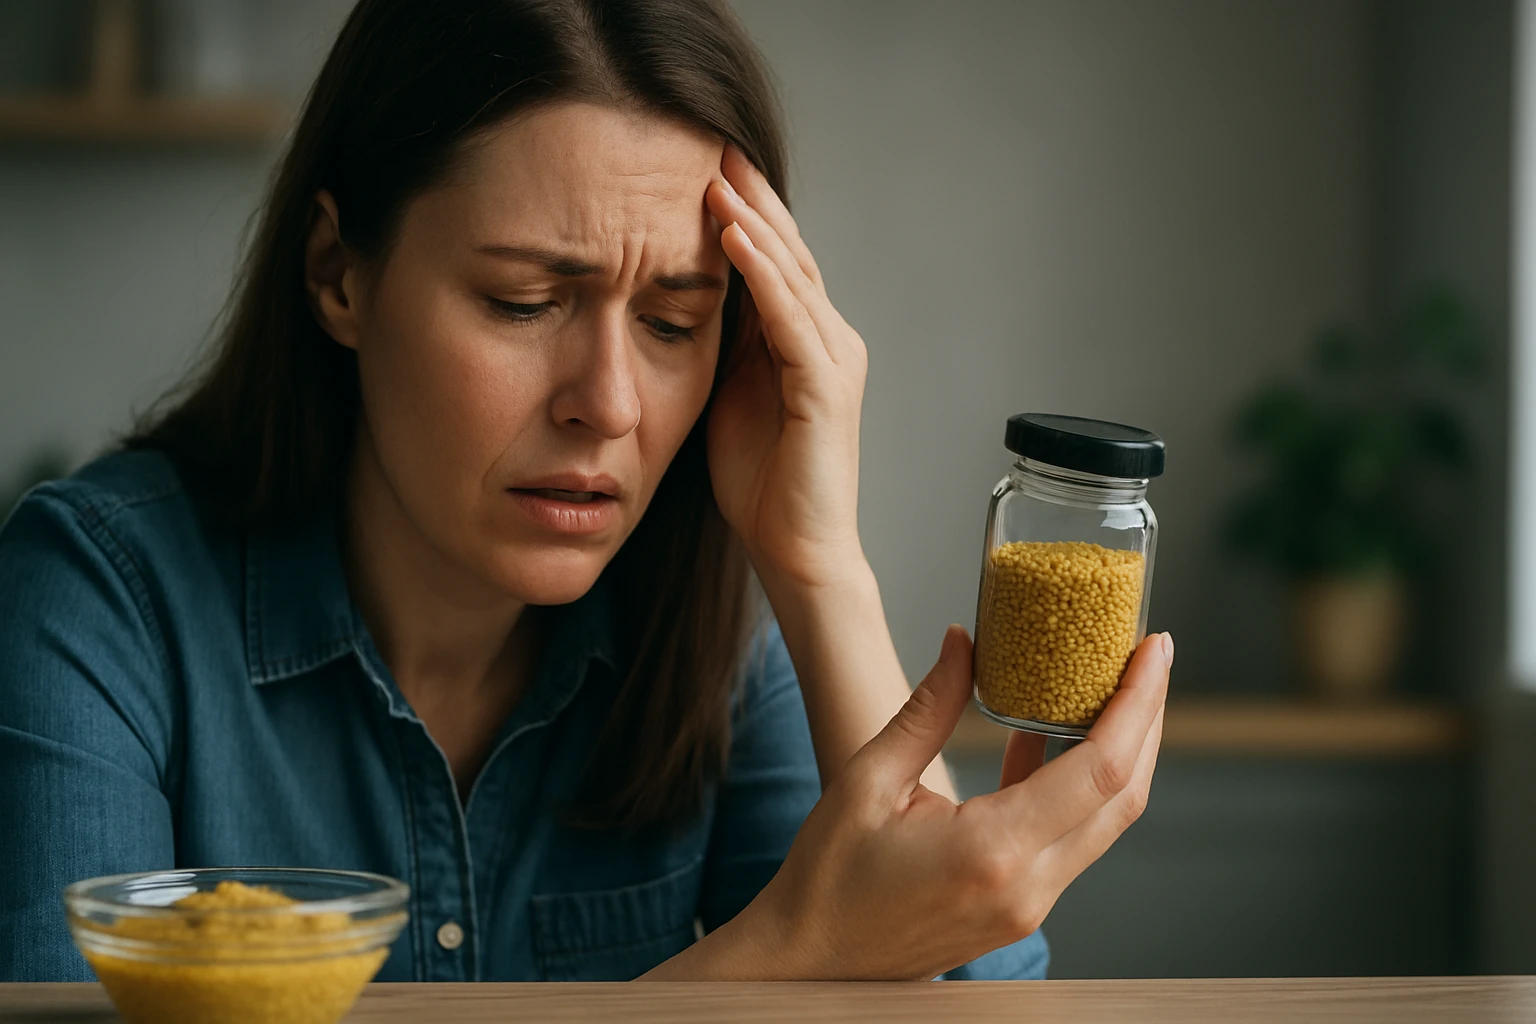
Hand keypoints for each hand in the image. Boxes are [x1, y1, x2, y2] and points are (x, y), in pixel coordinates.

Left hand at [704, 147, 868, 587]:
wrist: (796, 552)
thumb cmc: (763, 485)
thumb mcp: (731, 398)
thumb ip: (727, 348)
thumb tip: (692, 298)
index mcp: (805, 344)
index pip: (776, 263)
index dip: (744, 213)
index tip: (703, 166)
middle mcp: (830, 342)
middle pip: (790, 253)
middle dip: (753, 199)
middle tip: (714, 146)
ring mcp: (834, 362)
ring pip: (793, 276)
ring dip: (754, 224)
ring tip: (717, 178)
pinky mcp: (825, 389)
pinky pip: (791, 321)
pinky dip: (764, 277)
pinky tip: (733, 240)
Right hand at [737, 628, 1171, 979]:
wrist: (812, 961)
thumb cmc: (829, 879)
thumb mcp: (867, 780)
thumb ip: (927, 709)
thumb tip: (965, 642)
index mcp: (992, 850)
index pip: (1100, 769)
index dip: (1139, 703)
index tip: (1153, 649)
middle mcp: (1027, 885)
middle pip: (1123, 795)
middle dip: (1148, 718)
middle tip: (1149, 655)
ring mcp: (1030, 905)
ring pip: (1105, 820)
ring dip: (1122, 751)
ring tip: (1116, 686)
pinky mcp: (1021, 907)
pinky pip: (1071, 838)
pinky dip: (1080, 784)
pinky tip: (1054, 734)